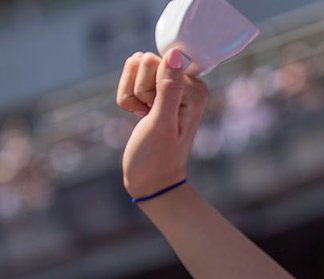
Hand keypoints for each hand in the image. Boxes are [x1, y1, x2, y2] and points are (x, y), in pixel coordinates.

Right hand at [116, 50, 208, 198]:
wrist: (152, 180)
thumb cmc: (157, 158)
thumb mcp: (162, 122)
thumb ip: (168, 87)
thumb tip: (175, 53)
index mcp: (195, 88)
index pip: (155, 61)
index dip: (147, 89)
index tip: (156, 112)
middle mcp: (187, 83)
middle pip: (144, 61)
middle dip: (139, 92)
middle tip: (150, 116)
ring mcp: (172, 86)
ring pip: (134, 68)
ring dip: (132, 96)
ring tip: (146, 118)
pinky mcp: (157, 90)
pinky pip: (129, 80)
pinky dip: (128, 100)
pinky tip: (142, 117)